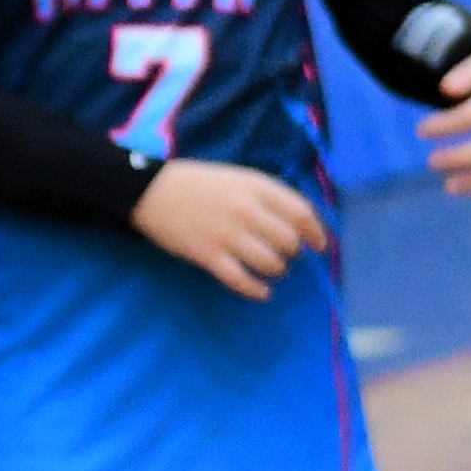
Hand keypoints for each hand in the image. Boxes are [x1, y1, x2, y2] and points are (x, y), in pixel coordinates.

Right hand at [128, 158, 328, 301]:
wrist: (151, 191)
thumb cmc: (199, 184)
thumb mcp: (238, 178)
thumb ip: (267, 196)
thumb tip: (297, 224)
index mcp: (256, 187)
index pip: (301, 212)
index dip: (316, 232)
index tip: (320, 245)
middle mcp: (247, 210)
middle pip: (289, 241)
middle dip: (293, 253)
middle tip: (286, 256)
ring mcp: (227, 234)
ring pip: (270, 262)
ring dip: (276, 270)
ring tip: (271, 270)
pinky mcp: (208, 255)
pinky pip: (241, 279)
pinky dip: (256, 290)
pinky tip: (261, 292)